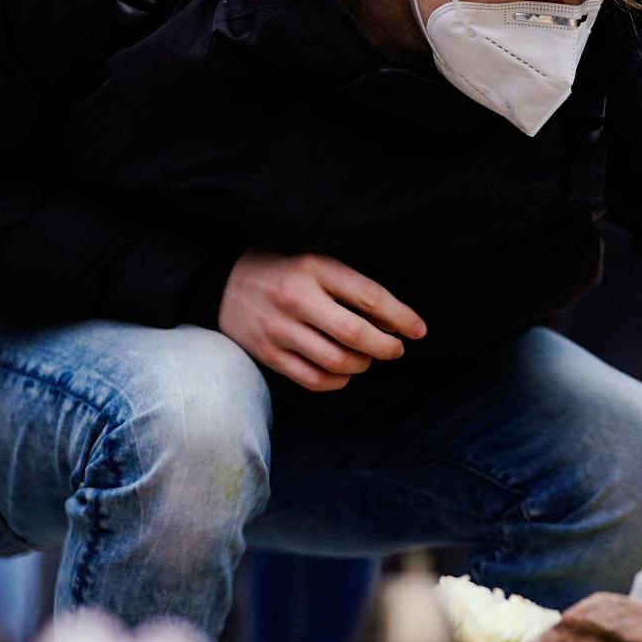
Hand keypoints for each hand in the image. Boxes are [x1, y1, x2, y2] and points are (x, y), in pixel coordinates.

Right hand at [218, 251, 424, 390]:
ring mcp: (279, 329)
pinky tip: (344, 372)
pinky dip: (338, 381)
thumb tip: (394, 320)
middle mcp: (296, 298)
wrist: (222, 281)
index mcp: (314, 267)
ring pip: (337, 362)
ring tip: (368, 357)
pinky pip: (314, 379)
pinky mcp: (268, 354)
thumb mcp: (317, 261)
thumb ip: (351, 285)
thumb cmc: (284, 268)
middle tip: (396, 349)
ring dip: (363, 365)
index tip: (419, 330)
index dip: (402, 317)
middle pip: (355, 334)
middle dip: (386, 347)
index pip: (370, 297)